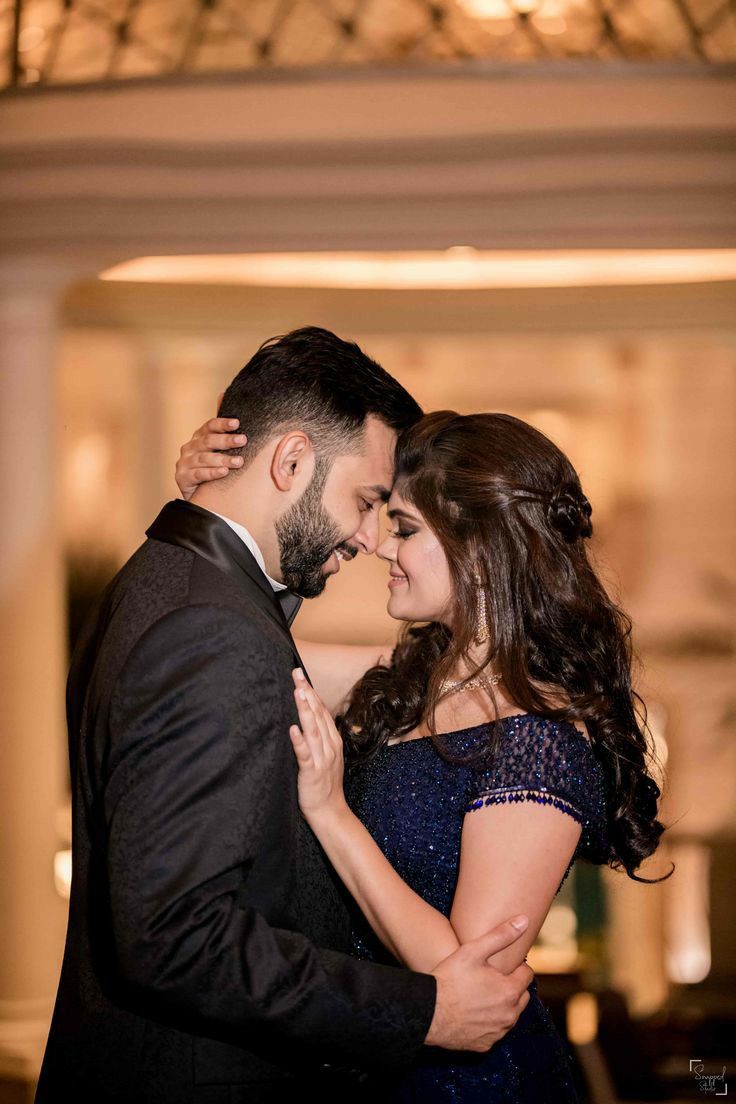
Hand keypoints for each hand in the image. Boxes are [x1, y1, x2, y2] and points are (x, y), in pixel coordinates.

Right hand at [174, 397, 247, 499]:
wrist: (200, 495)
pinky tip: (223, 471)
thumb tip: (223, 394)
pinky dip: (211, 472)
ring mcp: (184, 462)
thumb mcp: (219, 448)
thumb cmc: (213, 467)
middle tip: (243, 440)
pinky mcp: (182, 478)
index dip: (222, 423)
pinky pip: (198, 474)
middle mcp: (190, 447)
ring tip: (239, 461)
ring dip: (222, 458)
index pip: (210, 426)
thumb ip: (221, 426)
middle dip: (226, 440)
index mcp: (199, 437)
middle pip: (207, 441)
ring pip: (204, 458)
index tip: (237, 423)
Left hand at [288, 668, 346, 819]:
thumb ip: (319, 738)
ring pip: (313, 730)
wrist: (330, 812)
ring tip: (298, 692)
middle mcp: (329, 746)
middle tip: (296, 674)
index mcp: (333, 741)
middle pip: (318, 715)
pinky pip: (305, 754)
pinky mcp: (311, 772)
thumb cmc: (324, 784)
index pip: (322, 711)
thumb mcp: (326, 756)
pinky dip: (299, 741)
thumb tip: (307, 719)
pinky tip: (293, 728)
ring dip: (305, 710)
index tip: (301, 675)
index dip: (312, 692)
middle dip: (307, 693)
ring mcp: (322, 759)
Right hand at [425, 916, 533, 1052]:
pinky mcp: (486, 1045)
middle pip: (522, 996)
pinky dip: (490, 1021)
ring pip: (510, 1015)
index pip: (527, 975)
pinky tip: (475, 1011)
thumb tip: (524, 920)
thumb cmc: (450, 979)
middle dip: (512, 986)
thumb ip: (501, 935)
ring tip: (483, 993)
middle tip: (492, 977)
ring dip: (503, 1004)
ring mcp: (498, 1032)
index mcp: (510, 991)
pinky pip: (495, 1031)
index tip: (503, 964)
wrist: (428, 1012)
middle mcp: (509, 1015)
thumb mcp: (473, 951)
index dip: (516, 966)